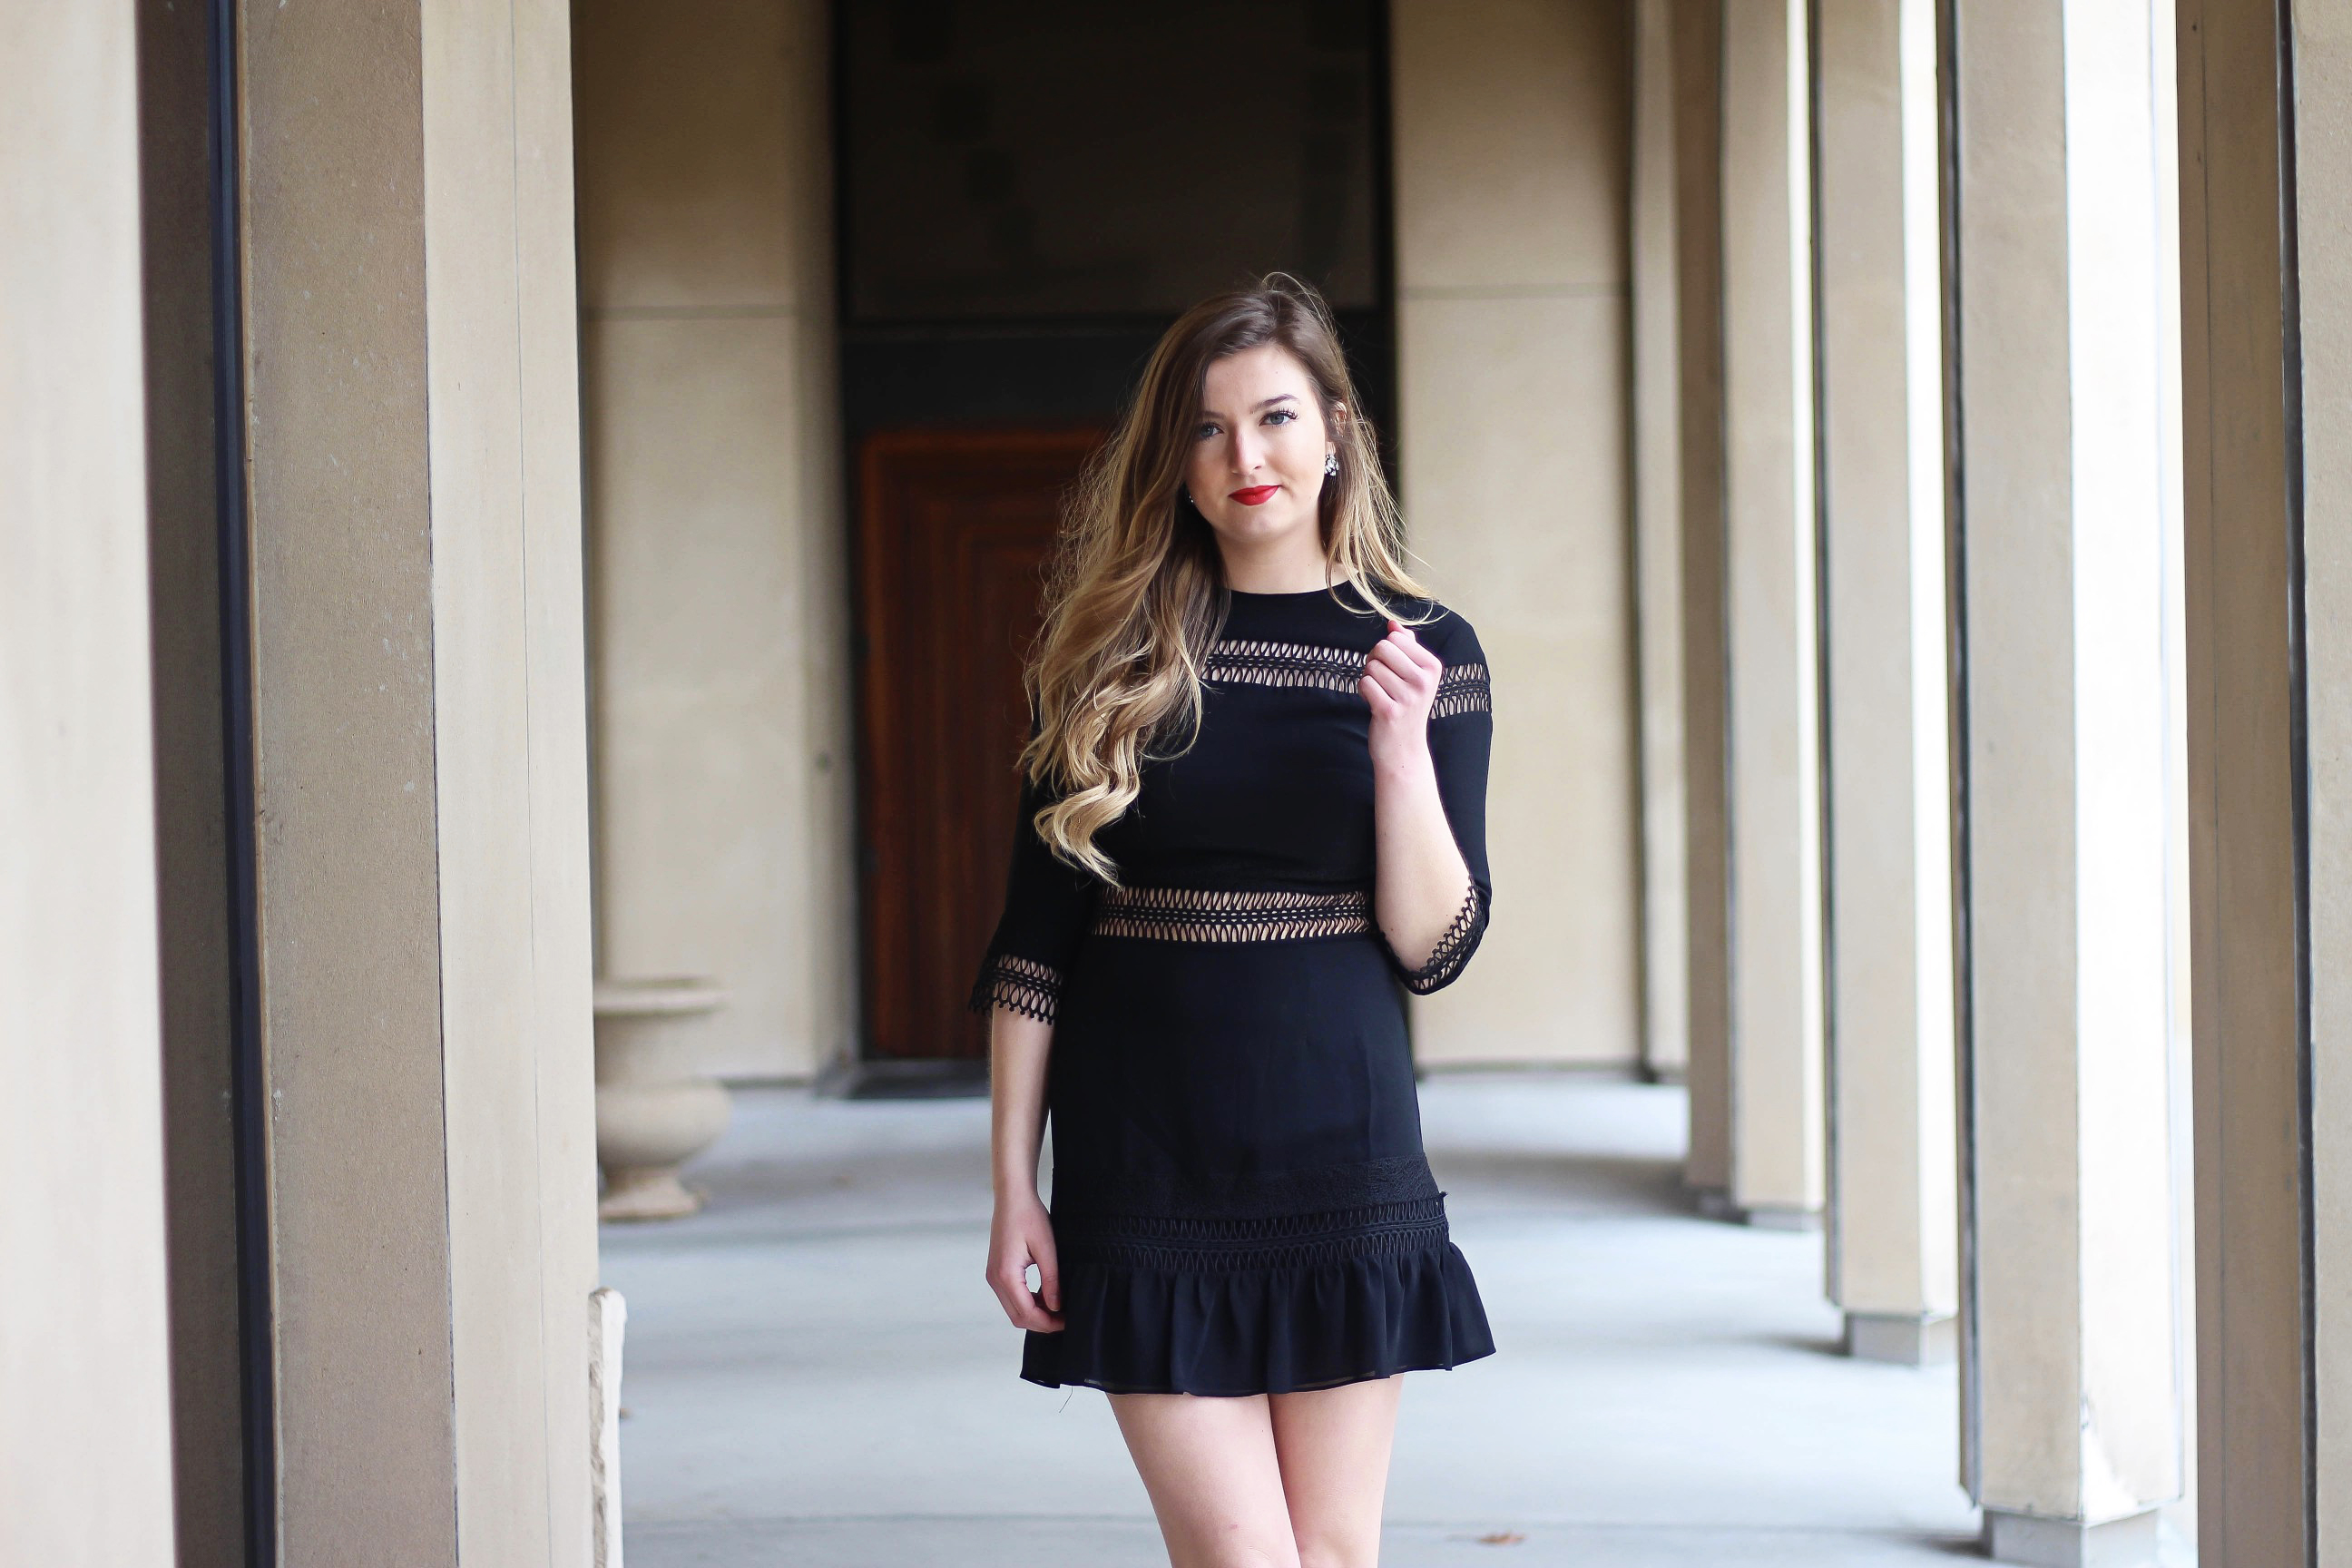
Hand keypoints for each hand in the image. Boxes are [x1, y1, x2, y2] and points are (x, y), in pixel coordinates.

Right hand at [987, 1196, 1063, 1331]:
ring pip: (1014, 1310)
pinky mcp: (997, 1272)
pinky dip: (1027, 1303)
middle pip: (1018, 1317)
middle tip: (1065, 1318)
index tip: (1067, 1320)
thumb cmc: (1029, 1217)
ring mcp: (994, 1276)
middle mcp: (995, 1279)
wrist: (1012, 1198)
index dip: (1048, 1323)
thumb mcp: (1046, 1248)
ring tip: (1058, 1307)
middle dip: (1042, 1323)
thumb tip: (1056, 1306)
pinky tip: (1045, 1296)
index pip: (1027, 1313)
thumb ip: (1051, 1280)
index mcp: (1006, 1275)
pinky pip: (1012, 1297)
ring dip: (1035, 1313)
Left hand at [1360, 619, 1441, 771]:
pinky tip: (1374, 703)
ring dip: (1369, 679)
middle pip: (1382, 648)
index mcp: (1433, 667)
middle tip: (1382, 681)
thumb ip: (1406, 647)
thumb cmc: (1406, 707)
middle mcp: (1424, 681)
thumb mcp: (1414, 675)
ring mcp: (1408, 697)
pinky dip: (1363, 692)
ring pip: (1371, 667)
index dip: (1385, 651)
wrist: (1404, 749)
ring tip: (1381, 694)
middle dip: (1374, 661)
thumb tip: (1393, 624)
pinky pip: (1365, 684)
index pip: (1395, 638)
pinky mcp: (1389, 711)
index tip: (1392, 669)